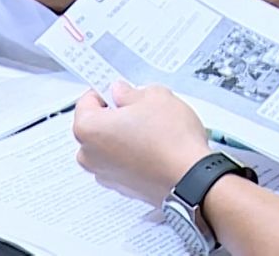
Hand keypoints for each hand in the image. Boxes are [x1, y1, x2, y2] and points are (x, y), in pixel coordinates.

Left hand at [73, 81, 212, 204]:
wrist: (191, 179)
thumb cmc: (171, 141)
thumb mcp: (156, 97)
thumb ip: (132, 92)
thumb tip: (124, 94)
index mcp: (88, 129)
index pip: (87, 101)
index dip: (107, 91)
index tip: (120, 90)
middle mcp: (89, 156)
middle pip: (97, 126)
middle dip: (117, 116)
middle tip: (142, 109)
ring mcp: (106, 175)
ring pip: (111, 146)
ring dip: (126, 136)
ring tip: (154, 131)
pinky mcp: (123, 188)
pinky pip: (123, 163)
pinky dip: (135, 155)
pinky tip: (157, 148)